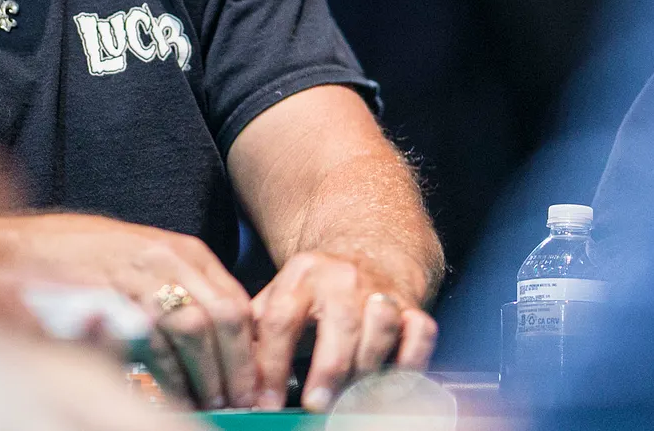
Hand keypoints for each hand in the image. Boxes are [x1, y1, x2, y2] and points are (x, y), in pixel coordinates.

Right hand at [0, 213, 256, 409]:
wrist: (16, 248)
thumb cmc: (77, 260)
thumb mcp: (143, 264)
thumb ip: (181, 291)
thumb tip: (219, 340)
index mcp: (183, 250)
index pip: (237, 302)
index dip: (250, 350)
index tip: (254, 385)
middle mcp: (168, 256)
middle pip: (224, 317)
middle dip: (235, 367)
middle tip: (238, 403)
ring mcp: (138, 271)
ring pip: (194, 327)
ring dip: (204, 374)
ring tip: (207, 404)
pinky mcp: (110, 290)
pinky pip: (150, 338)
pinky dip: (165, 372)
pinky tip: (168, 392)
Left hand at [250, 251, 437, 411]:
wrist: (366, 250)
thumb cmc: (316, 288)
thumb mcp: (280, 295)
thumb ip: (257, 331)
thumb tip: (233, 373)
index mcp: (301, 275)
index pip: (281, 320)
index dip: (271, 365)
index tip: (265, 402)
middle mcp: (343, 279)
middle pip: (339, 326)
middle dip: (328, 371)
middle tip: (315, 405)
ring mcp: (380, 292)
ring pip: (380, 329)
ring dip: (367, 369)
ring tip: (352, 399)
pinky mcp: (411, 306)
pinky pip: (420, 334)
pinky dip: (412, 361)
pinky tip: (393, 384)